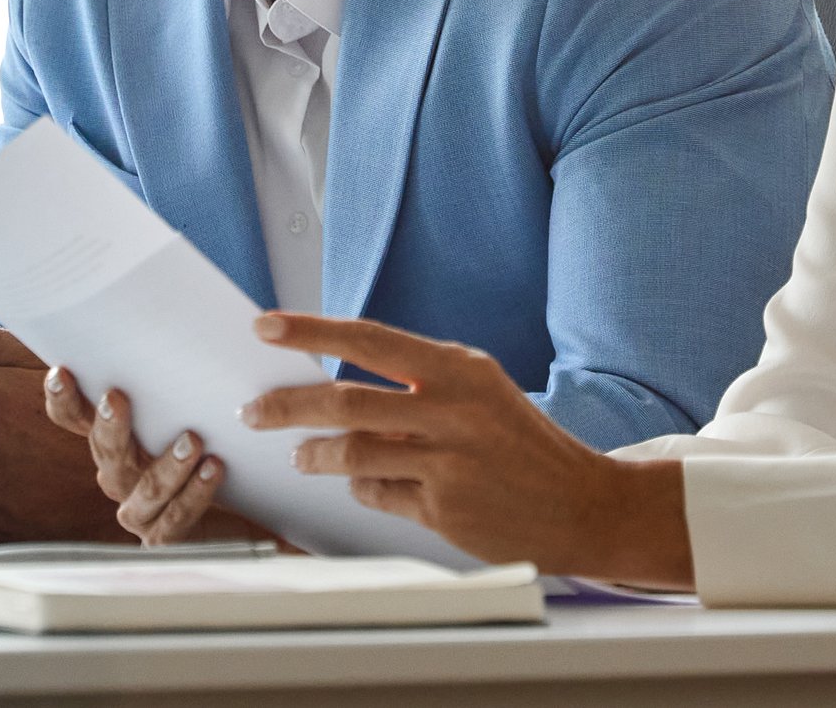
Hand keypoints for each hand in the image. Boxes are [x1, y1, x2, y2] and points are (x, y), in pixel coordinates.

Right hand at [40, 368, 280, 547]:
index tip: (62, 370)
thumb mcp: (195, 401)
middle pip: (104, 453)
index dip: (63, 398)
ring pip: (141, 491)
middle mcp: (118, 474)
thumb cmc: (212, 439)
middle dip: (109, 426)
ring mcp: (140, 510)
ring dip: (164, 466)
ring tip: (192, 439)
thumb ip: (177, 373)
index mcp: (114, 439)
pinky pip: (173, 519)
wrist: (250, 505)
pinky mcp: (167, 538)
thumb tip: (178, 315)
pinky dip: (193, 494)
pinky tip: (213, 469)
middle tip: (117, 397)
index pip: (73, 418)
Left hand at [241, 313, 694, 587]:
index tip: (265, 327)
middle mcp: (453, 410)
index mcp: (460, 368)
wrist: (582, 504)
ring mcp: (448, 462)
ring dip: (313, 454)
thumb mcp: (480, 393)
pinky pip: (377, 493)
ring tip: (299, 455)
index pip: (370, 339)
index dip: (311, 332)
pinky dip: (361, 487)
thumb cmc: (521, 443)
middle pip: (346, 400)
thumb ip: (417, 385)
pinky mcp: (443, 509)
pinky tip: (365, 484)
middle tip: (253, 409)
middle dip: (287, 405)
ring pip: (351, 453)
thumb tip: (338, 382)